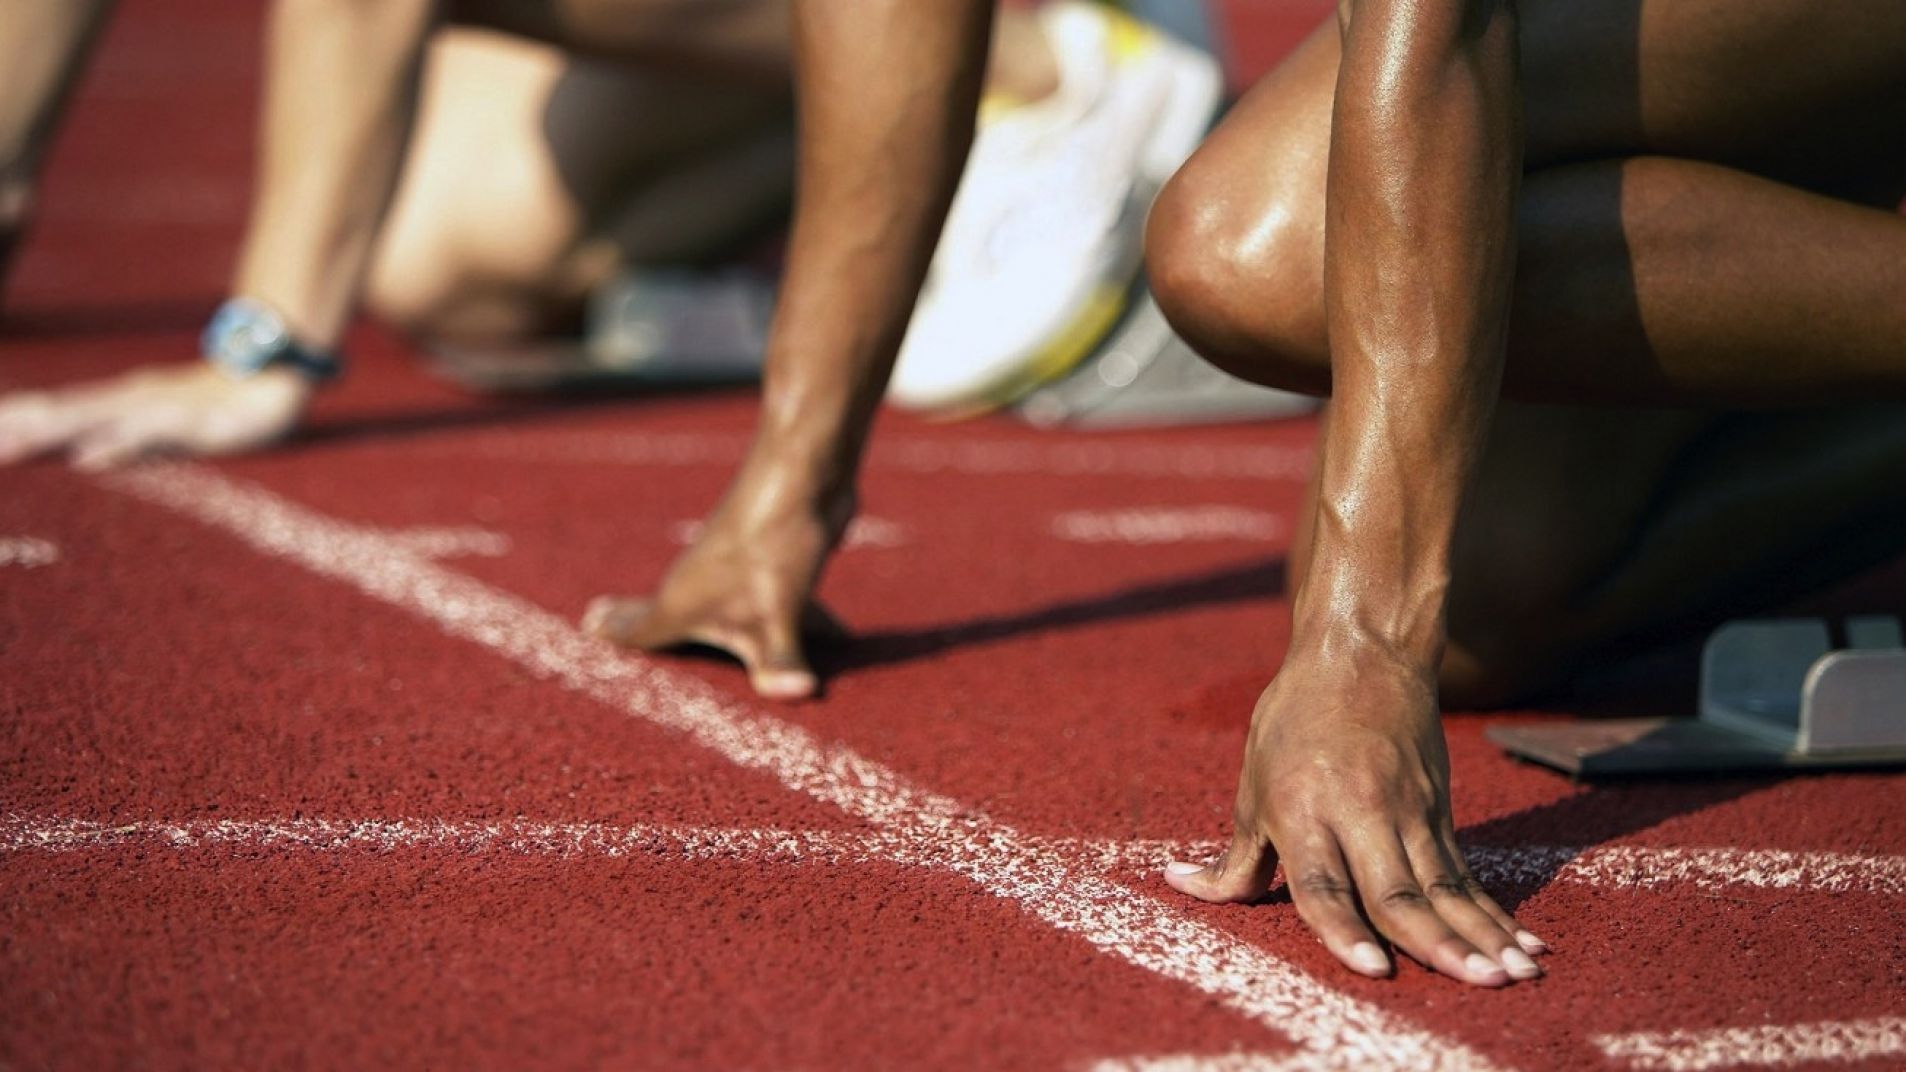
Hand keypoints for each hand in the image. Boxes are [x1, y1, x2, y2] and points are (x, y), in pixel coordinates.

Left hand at [0, 363, 312, 468]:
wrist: (276, 378)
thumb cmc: (221, 405)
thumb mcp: (166, 423)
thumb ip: (126, 438)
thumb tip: (79, 456)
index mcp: (122, 402)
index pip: (57, 409)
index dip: (16, 418)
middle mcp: (132, 401)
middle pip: (63, 414)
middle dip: (20, 429)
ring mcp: (160, 409)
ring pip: (95, 422)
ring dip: (50, 436)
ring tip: (8, 449)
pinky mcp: (193, 423)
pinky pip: (148, 436)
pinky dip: (116, 447)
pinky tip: (86, 460)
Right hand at [582, 471, 852, 699]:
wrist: (805, 471)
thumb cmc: (772, 542)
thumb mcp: (778, 611)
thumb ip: (780, 660)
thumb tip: (796, 691)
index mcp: (681, 600)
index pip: (639, 626)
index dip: (614, 632)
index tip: (586, 626)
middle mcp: (700, 580)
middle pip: (666, 611)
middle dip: (642, 623)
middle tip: (604, 620)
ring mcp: (734, 566)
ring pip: (720, 605)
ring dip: (713, 625)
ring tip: (704, 636)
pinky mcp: (772, 557)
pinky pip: (770, 599)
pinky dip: (780, 618)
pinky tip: (829, 634)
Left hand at [1165, 649, 1546, 985]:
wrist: (1363, 653)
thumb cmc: (1292, 720)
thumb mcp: (1252, 783)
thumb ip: (1234, 856)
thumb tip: (1184, 889)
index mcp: (1303, 810)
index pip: (1324, 884)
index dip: (1346, 930)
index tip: (1375, 971)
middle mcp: (1361, 816)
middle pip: (1398, 893)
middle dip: (1437, 945)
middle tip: (1476, 984)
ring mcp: (1408, 815)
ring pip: (1445, 889)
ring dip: (1481, 938)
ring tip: (1514, 976)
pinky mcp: (1439, 813)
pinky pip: (1466, 875)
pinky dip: (1494, 914)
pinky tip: (1524, 944)